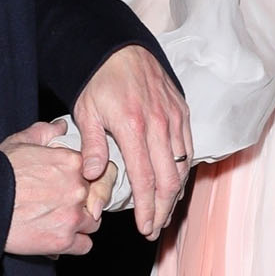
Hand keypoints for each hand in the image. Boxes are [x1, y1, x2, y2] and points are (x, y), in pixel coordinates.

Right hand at [0, 121, 101, 256]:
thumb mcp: (21, 141)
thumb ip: (46, 132)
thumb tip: (62, 126)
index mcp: (72, 163)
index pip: (99, 172)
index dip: (88, 179)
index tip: (77, 185)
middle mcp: (78, 189)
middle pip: (97, 198)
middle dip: (85, 201)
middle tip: (66, 204)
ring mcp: (72, 216)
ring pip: (94, 223)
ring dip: (82, 223)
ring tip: (63, 222)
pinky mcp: (63, 241)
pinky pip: (85, 246)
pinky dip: (75, 244)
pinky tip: (61, 238)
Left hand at [73, 44, 191, 239]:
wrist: (120, 48)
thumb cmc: (99, 80)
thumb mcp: (86, 111)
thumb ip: (92, 145)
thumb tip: (94, 176)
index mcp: (133, 127)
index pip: (145, 179)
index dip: (147, 208)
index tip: (144, 227)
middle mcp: (159, 124)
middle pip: (169, 179)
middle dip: (163, 209)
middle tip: (155, 227)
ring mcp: (174, 117)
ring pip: (182, 166)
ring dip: (175, 193)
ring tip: (164, 212)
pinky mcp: (182, 110)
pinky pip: (188, 147)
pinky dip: (183, 170)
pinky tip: (175, 183)